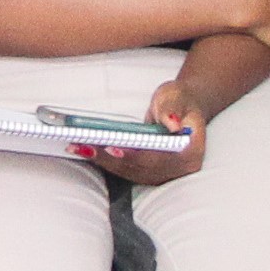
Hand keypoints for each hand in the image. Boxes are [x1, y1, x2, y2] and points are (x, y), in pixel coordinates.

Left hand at [86, 77, 214, 186]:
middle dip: (111, 157)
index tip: (114, 147)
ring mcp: (162, 174)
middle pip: (140, 167)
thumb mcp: (177, 97)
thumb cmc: (180, 101)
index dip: (136, 155)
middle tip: (86, 145)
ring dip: (102, 160)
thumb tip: (172, 124)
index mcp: (191, 152)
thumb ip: (173, 109)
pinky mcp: (148, 173)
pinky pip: (124, 169)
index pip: (160, 158)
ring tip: (78, 146)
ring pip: (129, 171)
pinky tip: (86, 150)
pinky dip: (104, 160)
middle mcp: (178, 170)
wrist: (182, 108)